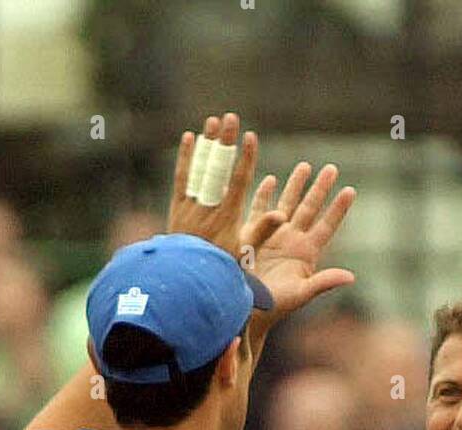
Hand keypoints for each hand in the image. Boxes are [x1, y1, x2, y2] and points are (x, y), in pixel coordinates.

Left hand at [167, 113, 283, 258]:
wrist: (185, 280)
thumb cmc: (219, 270)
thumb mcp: (245, 254)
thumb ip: (263, 232)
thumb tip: (284, 216)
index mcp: (228, 218)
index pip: (238, 182)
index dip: (245, 158)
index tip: (250, 136)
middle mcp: (208, 207)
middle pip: (218, 168)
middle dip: (225, 141)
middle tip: (231, 117)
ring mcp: (191, 206)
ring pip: (200, 169)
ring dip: (208, 143)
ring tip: (214, 120)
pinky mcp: (177, 208)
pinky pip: (182, 179)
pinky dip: (186, 158)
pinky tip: (190, 138)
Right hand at [244, 162, 355, 322]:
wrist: (246, 308)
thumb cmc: (275, 306)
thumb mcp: (301, 294)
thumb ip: (324, 282)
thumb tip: (351, 277)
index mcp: (306, 253)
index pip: (327, 226)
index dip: (338, 209)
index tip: (351, 190)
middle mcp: (292, 240)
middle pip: (309, 208)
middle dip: (320, 188)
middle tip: (332, 168)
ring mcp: (273, 236)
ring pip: (287, 203)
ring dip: (296, 185)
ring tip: (305, 165)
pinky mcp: (253, 235)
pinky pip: (259, 210)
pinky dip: (264, 194)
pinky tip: (270, 180)